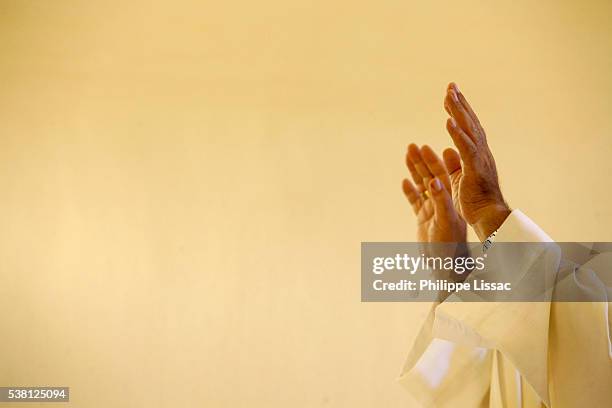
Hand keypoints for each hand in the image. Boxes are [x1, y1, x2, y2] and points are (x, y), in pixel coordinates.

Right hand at [402, 144, 466, 242]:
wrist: (445, 265)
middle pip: (430, 176)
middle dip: (421, 161)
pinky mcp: (423, 219)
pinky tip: (404, 182)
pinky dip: (410, 192)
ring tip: (406, 156)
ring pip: (421, 185)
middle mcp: (442, 201)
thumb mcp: (445, 221)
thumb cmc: (450, 245)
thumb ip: (440, 200)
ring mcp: (432, 209)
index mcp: (450, 199)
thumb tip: (433, 181)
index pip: (441, 175)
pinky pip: (415, 201)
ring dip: (414, 171)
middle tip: (411, 146)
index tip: (424, 147)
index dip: (433, 160)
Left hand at [443, 82, 510, 240]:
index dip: (460, 110)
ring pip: (469, 130)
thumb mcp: (459, 178)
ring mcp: (479, 160)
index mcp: (476, 155)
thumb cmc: (475, 201)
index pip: (468, 128)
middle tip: (450, 85)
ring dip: (459, 112)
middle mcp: (481, 153)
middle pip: (469, 123)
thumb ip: (454, 163)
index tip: (451, 94)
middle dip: (459, 103)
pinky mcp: (475, 170)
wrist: (488, 218)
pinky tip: (448, 121)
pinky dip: (457, 134)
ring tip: (449, 96)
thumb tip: (446, 149)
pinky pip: (466, 149)